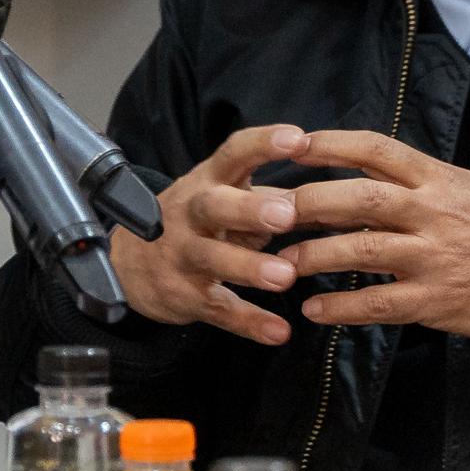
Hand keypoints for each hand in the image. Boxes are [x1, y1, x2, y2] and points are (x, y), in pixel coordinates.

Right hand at [109, 122, 307, 345]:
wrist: (130, 264)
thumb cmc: (198, 223)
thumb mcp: (226, 199)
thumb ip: (276, 198)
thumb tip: (339, 199)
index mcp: (209, 181)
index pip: (233, 153)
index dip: (264, 144)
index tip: (299, 139)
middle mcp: (191, 213)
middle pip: (214, 205)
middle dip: (248, 209)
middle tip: (285, 215)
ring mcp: (182, 254)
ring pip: (211, 258)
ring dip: (248, 267)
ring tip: (285, 277)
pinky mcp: (183, 295)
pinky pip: (217, 308)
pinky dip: (248, 322)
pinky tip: (279, 332)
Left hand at [278, 128, 469, 344]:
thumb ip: (421, 181)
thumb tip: (368, 173)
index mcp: (439, 179)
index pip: (375, 149)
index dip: (329, 143)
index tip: (291, 144)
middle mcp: (433, 213)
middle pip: (356, 197)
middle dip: (306, 202)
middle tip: (269, 210)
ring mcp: (433, 258)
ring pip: (358, 250)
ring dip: (312, 256)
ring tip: (282, 263)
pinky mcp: (434, 301)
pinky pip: (376, 303)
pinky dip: (339, 307)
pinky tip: (313, 309)